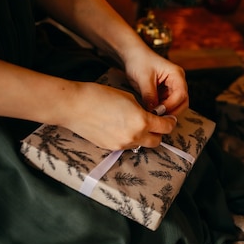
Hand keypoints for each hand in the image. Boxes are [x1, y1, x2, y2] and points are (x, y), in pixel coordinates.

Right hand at [61, 81, 178, 150]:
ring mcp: (122, 144)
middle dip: (158, 132)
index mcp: (142, 121)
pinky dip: (129, 139)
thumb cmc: (100, 96)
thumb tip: (149, 117)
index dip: (170, 122)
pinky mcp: (111, 148)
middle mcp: (134, 136)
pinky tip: (121, 128)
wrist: (74, 106)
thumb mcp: (129, 98)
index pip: (165, 127)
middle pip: (157, 141)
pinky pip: (127, 146)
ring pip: (141, 144)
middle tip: (155, 123)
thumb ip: (143, 110)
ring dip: (143, 137)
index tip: (169, 119)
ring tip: (135, 124)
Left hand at [122, 47, 188, 116]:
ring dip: (167, 112)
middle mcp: (178, 82)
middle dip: (172, 111)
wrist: (133, 55)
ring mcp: (173, 88)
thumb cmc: (139, 61)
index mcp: (177, 74)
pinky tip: (152, 112)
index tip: (158, 111)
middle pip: (183, 102)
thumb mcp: (144, 78)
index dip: (171, 105)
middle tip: (158, 117)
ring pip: (177, 105)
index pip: (181, 94)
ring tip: (154, 115)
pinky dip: (162, 110)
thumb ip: (149, 95)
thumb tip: (153, 112)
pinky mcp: (166, 93)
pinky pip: (168, 105)